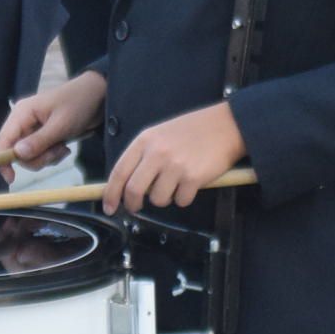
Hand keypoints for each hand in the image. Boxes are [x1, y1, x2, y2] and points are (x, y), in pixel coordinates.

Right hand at [0, 72, 103, 173]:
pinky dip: (53, 156)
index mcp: (22, 113)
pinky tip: (65, 147)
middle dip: (37, 158)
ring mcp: (34, 130)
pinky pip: (41, 155)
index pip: (3, 140)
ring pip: (30, 156)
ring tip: (63, 147)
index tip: (11, 178)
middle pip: (17, 152)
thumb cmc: (79, 104)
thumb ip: (39, 141)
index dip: (3, 160)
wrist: (98, 96)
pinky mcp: (44, 136)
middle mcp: (24, 121)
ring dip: (48, 158)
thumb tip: (17, 155)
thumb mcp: (60, 125)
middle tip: (56, 152)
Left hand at [103, 101, 245, 214]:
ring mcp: (175, 166)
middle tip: (135, 208)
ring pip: (158, 199)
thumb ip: (144, 156)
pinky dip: (185, 197)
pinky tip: (192, 183)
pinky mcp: (193, 178)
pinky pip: (181, 201)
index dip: (110, 193)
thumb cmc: (193, 130)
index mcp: (145, 140)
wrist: (226, 125)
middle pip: (134, 190)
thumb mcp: (161, 134)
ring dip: (165, 198)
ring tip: (176, 183)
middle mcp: (157, 153)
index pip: (119, 172)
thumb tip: (128, 185)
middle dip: (133, 204)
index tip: (109, 207)